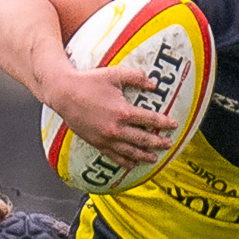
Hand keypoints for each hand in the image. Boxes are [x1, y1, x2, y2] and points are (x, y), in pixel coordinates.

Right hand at [40, 65, 180, 165]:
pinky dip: (124, 162)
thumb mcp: (114, 74)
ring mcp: (106, 138)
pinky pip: (113, 156)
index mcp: (123, 111)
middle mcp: (116, 129)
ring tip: (154, 158)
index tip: (173, 125)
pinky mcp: (96, 143)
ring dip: (144, 155)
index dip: (163, 123)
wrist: (64, 94)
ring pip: (130, 151)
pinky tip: (132, 164)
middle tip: (168, 144)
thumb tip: (153, 84)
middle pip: (143, 139)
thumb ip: (136, 77)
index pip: (149, 120)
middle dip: (158, 142)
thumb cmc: (88, 82)